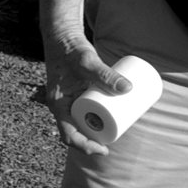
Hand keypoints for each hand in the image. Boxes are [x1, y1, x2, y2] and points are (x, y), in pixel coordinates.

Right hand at [35, 33, 130, 156]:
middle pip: (78, 133)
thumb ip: (106, 74)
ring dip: (97, 131)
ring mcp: (70, 102)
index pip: (69, 136)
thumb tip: (129, 89)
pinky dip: (99, 118)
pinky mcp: (79, 95)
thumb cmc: (70, 50)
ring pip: (84, 123)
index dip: (86, 147)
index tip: (104, 150)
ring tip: (118, 132)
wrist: (63, 38)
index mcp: (59, 106)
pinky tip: (112, 122)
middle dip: (96, 141)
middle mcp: (63, 107)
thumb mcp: (88, 63)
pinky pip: (88, 112)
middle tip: (116, 139)